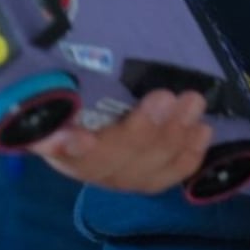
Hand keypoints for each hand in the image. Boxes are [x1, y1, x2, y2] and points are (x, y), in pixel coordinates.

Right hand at [34, 90, 210, 194]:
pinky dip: (186, 157)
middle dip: (141, 132)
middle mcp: (76, 160)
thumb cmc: (76, 74)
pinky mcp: (139, 177)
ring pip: (139, 172)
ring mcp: (110, 173)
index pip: (50, 144)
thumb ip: (58, 80)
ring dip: (170, 139)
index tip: (80, 139)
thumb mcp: (63, 72)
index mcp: (47, 132)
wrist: (94, 90)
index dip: (64, 147)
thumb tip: (48, 80)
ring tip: (193, 104)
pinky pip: (163, 176)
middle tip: (166, 98)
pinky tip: (203, 133)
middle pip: (105, 162)